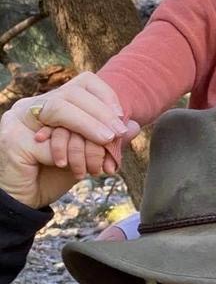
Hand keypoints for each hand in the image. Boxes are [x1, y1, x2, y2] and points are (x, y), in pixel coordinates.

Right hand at [11, 72, 127, 176]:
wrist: (23, 200)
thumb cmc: (52, 176)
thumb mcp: (86, 155)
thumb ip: (105, 139)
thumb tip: (134, 126)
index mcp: (51, 103)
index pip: (82, 83)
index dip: (105, 96)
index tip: (120, 116)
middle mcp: (32, 106)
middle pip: (71, 94)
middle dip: (100, 112)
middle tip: (117, 132)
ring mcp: (18, 120)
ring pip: (59, 109)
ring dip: (87, 126)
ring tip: (106, 141)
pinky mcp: (12, 140)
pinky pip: (47, 142)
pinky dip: (66, 154)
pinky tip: (74, 168)